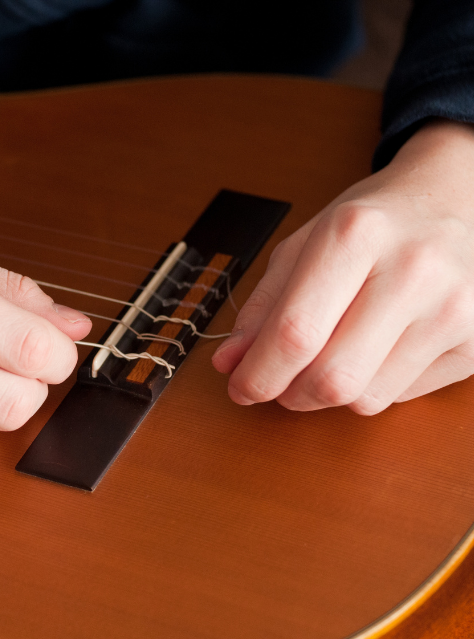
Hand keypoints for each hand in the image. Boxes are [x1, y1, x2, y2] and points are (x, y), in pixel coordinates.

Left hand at [212, 119, 473, 413]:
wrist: (457, 197)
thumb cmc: (375, 223)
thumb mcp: (306, 244)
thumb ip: (263, 305)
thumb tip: (230, 362)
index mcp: (356, 234)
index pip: (296, 332)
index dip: (259, 374)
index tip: (240, 387)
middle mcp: (413, 270)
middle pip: (333, 378)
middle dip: (290, 394)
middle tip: (277, 384)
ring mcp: (454, 308)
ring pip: (366, 398)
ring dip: (329, 394)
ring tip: (327, 358)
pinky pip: (401, 396)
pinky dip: (371, 386)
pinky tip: (373, 350)